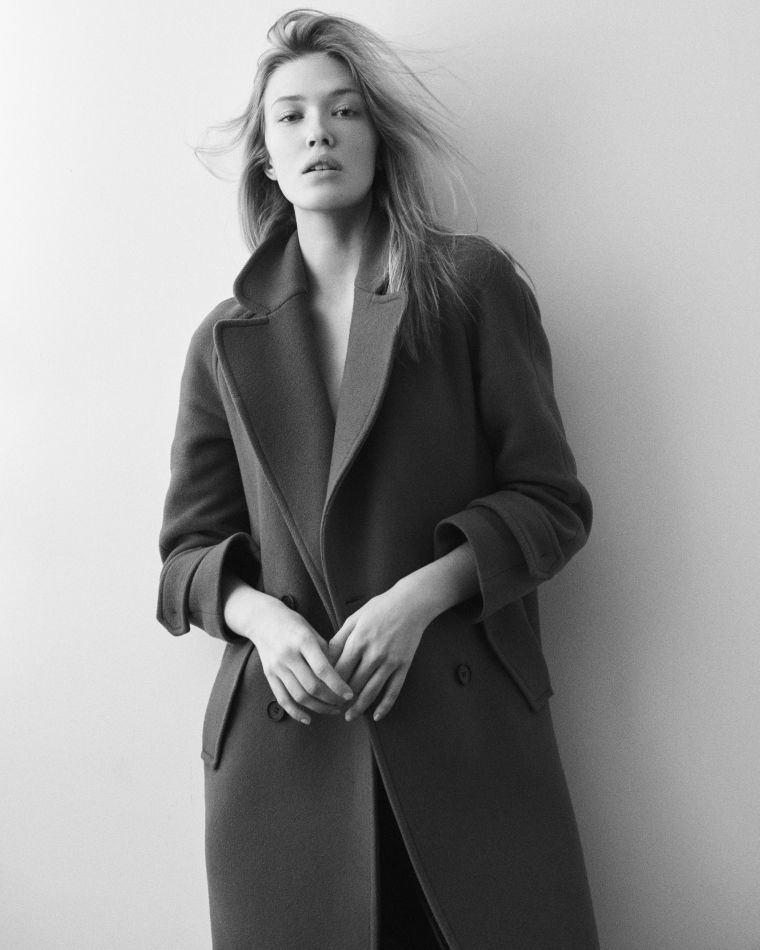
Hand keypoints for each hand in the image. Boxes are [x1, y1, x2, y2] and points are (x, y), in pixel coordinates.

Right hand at [223, 579, 353, 724]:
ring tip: (332, 710)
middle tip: (344, 703)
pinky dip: (295, 712)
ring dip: (318, 708)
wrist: (263, 619)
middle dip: (331, 700)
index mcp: (303, 641)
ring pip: (299, 696)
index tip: (350, 694)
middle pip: (312, 687)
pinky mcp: (269, 675)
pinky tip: (308, 719)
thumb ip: (326, 651)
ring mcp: (277, 667)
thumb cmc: (294, 624)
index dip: (338, 685)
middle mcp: (288, 655)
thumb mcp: (312, 631)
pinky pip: (282, 699)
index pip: (323, 669)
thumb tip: (342, 675)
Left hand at [327, 583, 431, 722]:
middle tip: (331, 708)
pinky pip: (393, 690)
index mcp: (358, 641)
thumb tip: (324, 659)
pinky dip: (385, 706)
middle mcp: (374, 653)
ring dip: (359, 707)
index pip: (339, 670)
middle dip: (341, 699)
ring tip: (348, 716)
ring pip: (372, 691)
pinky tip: (377, 716)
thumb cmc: (380, 608)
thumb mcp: (354, 618)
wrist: (411, 603)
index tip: (322, 693)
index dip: (329, 685)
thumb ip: (339, 639)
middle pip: (353, 684)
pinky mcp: (404, 665)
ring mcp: (390, 661)